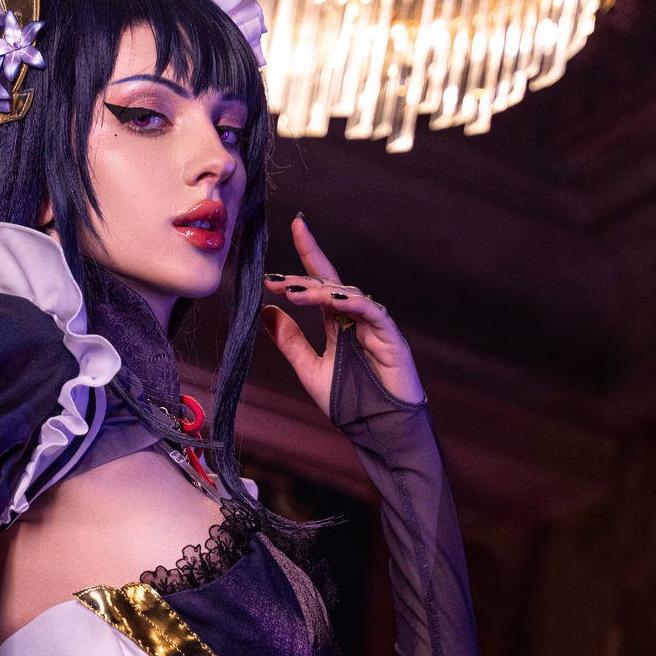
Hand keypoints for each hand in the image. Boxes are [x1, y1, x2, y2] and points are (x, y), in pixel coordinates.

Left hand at [262, 214, 422, 414]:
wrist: (378, 430)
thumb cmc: (349, 403)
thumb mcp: (309, 370)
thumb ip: (289, 342)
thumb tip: (266, 310)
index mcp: (337, 322)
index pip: (320, 281)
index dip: (309, 253)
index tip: (295, 226)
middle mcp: (355, 317)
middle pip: (329, 284)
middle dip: (301, 280)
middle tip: (274, 282)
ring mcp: (374, 324)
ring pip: (347, 294)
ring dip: (319, 291)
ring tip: (293, 294)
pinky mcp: (390, 336)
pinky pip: (372, 311)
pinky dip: (352, 302)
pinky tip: (332, 300)